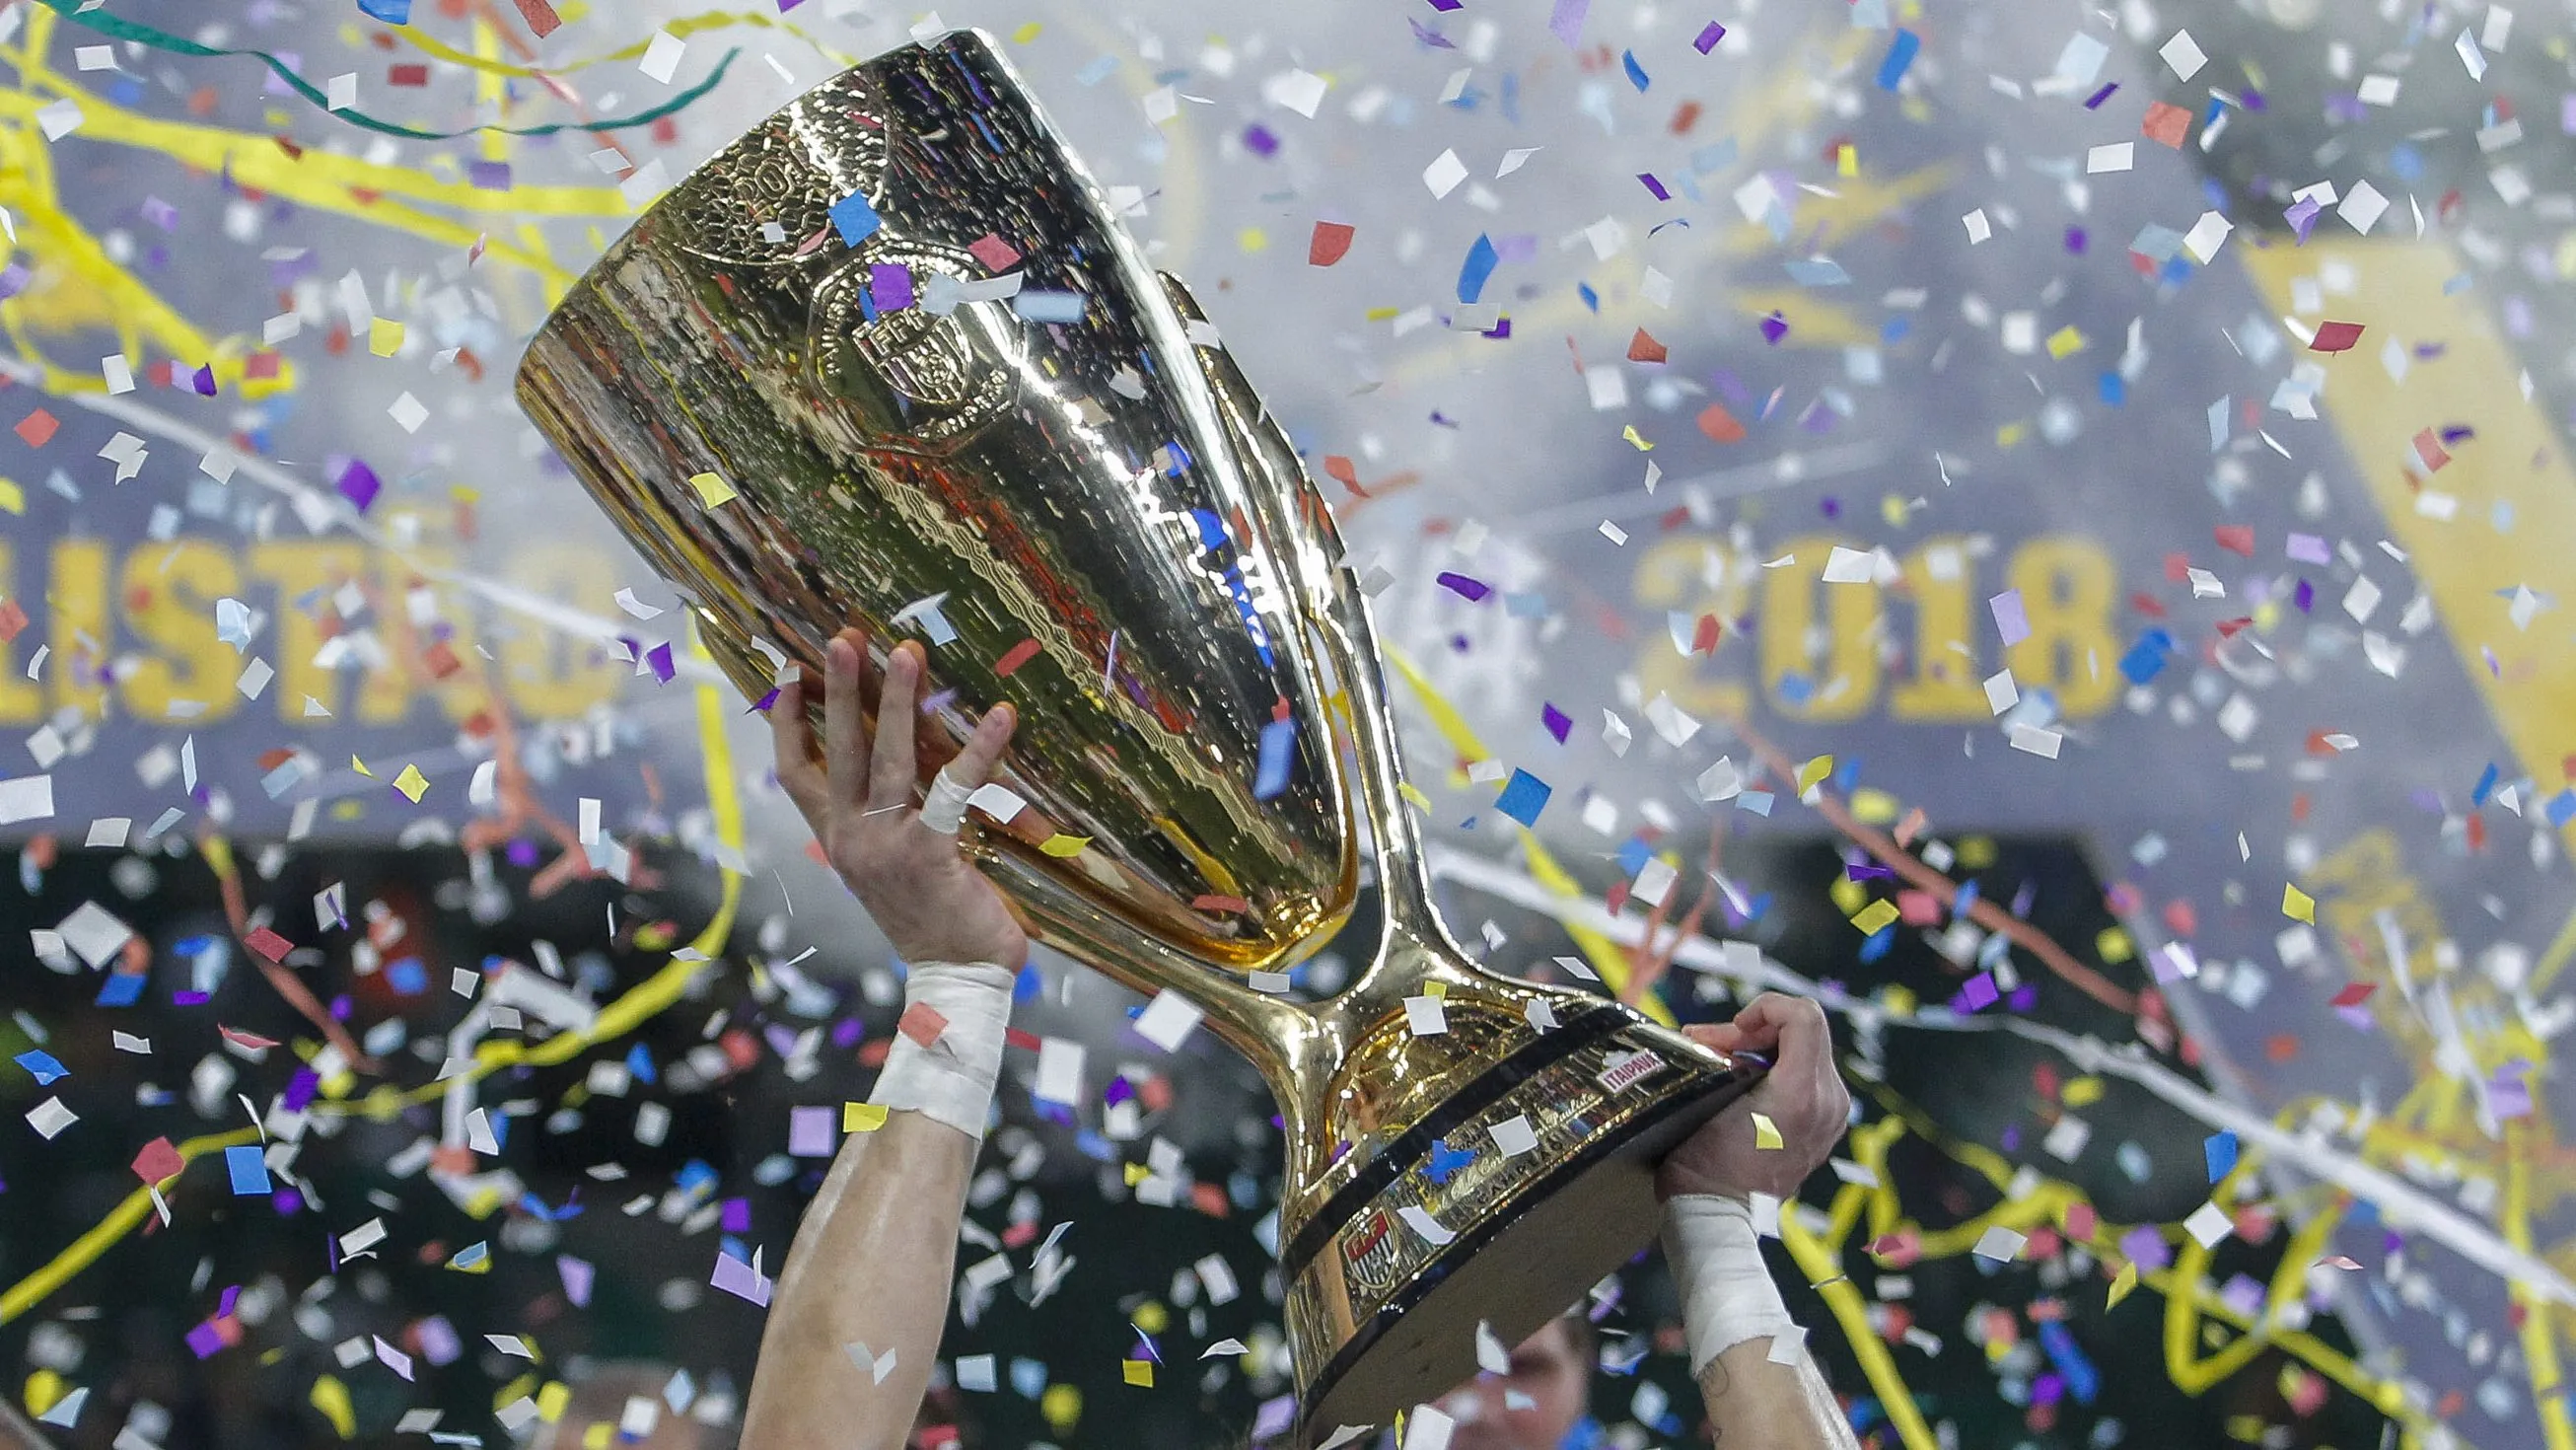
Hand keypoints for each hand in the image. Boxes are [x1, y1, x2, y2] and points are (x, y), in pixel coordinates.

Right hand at [769, 628, 1029, 969]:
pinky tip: (1001, 714)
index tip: (786, 673)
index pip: (796, 774)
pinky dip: (979, 750)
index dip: (787, 723)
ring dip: (898, 701)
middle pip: (838, 750)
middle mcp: (851, 838)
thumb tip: (903, 756)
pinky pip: (953, 791)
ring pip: (888, 759)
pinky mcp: (929, 856)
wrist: (955, 977)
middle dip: (840, 690)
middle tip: (844, 638)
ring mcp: (886, 847)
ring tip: (904, 651)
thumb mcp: (892, 862)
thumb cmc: (931, 915)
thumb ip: (887, 815)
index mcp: (838, 838)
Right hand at [1657, 993, 1849, 1202]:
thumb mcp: (1711, 1096)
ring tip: (1724, 1059)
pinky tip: (1744, 1079)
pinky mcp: (1827, 1123)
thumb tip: (1727, 1032)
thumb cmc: (1705, 1162)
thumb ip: (1730, 1054)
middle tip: (1716, 1043)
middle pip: (1805, 1030)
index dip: (1765, 1007)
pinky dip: (1778, 1066)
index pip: (1804, 1016)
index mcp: (1802, 1092)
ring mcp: (1833, 1114)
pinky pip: (1809, 1074)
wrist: (1718, 1212)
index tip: (1733, 1029)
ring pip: (1808, 1049)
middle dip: (1757, 1028)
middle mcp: (1829, 1101)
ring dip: (1765, 1046)